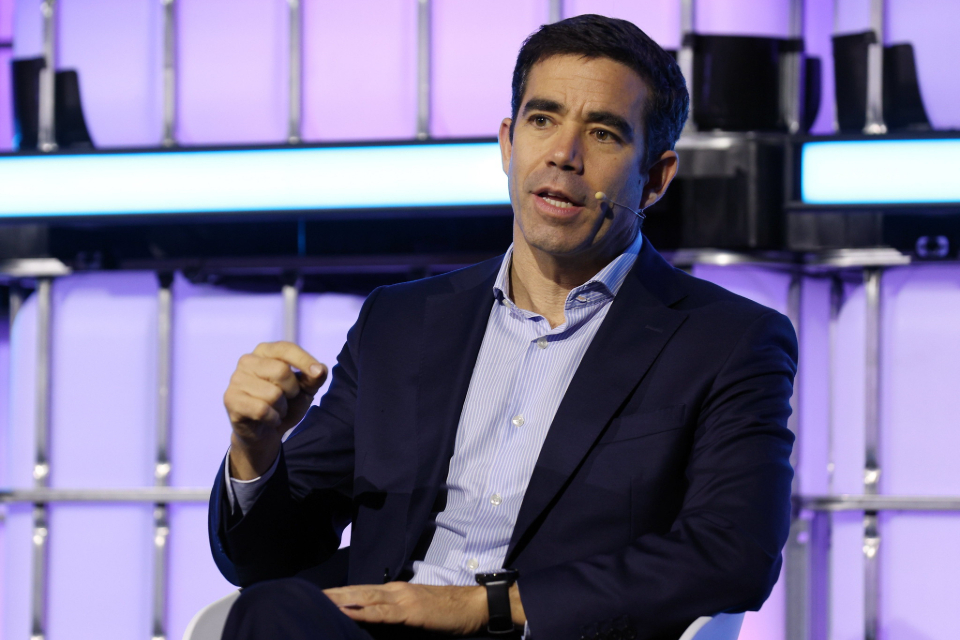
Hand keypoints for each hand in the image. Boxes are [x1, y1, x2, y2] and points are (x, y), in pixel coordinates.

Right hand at [223, 341, 326, 478]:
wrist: (265, 433)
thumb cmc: (285, 404)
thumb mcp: (305, 390)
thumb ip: (314, 378)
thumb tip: (321, 370)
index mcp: (264, 351)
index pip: (286, 348)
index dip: (304, 360)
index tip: (318, 372)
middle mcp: (247, 361)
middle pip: (282, 371)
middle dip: (292, 390)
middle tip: (286, 399)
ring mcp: (236, 380)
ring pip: (273, 394)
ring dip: (281, 408)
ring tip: (275, 410)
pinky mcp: (231, 399)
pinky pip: (262, 410)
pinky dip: (273, 418)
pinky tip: (268, 419)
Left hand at [324, 583, 487, 635]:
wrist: (473, 606)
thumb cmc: (448, 612)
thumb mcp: (417, 613)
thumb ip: (396, 615)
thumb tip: (375, 625)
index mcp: (396, 591)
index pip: (362, 591)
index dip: (340, 592)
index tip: (319, 595)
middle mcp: (395, 590)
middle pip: (358, 591)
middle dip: (333, 594)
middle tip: (308, 595)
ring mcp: (402, 599)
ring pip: (365, 598)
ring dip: (341, 600)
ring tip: (320, 601)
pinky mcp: (410, 612)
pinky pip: (382, 613)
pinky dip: (363, 611)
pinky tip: (348, 611)